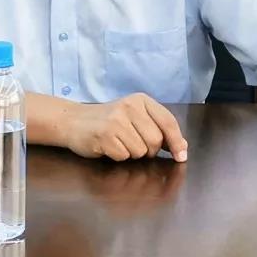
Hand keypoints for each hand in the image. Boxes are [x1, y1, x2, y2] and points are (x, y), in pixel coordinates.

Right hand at [66, 93, 187, 161]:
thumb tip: (182, 147)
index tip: (180, 156)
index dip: (177, 141)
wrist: (74, 121)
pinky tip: (108, 146)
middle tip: (133, 143)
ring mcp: (116, 119)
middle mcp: (129, 106)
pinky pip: (124, 156)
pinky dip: (118, 157)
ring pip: (140, 151)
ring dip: (132, 154)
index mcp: (141, 100)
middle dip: (148, 150)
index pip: (168, 121)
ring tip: (119, 142)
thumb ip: (158, 128)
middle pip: (155, 140)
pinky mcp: (104, 134)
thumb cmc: (108, 121)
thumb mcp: (135, 117)